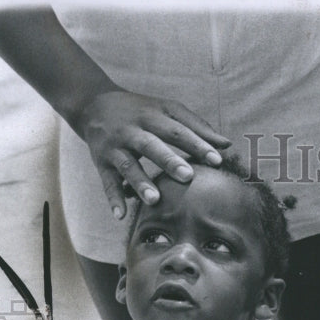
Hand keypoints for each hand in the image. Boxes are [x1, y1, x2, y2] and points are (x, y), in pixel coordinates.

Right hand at [74, 89, 231, 218]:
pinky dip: (113, 198)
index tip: (217, 160)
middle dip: (169, 161)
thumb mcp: (167, 110)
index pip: (177, 131)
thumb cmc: (141, 111)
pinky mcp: (101, 162)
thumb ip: (197, 126)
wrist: (93, 104)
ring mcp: (115, 148)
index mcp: (152, 116)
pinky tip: (121, 215)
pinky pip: (107, 182)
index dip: (197, 144)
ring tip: (154, 200)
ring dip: (140, 183)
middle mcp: (132, 131)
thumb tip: (227, 145)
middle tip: (188, 176)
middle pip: (151, 145)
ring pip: (127, 166)